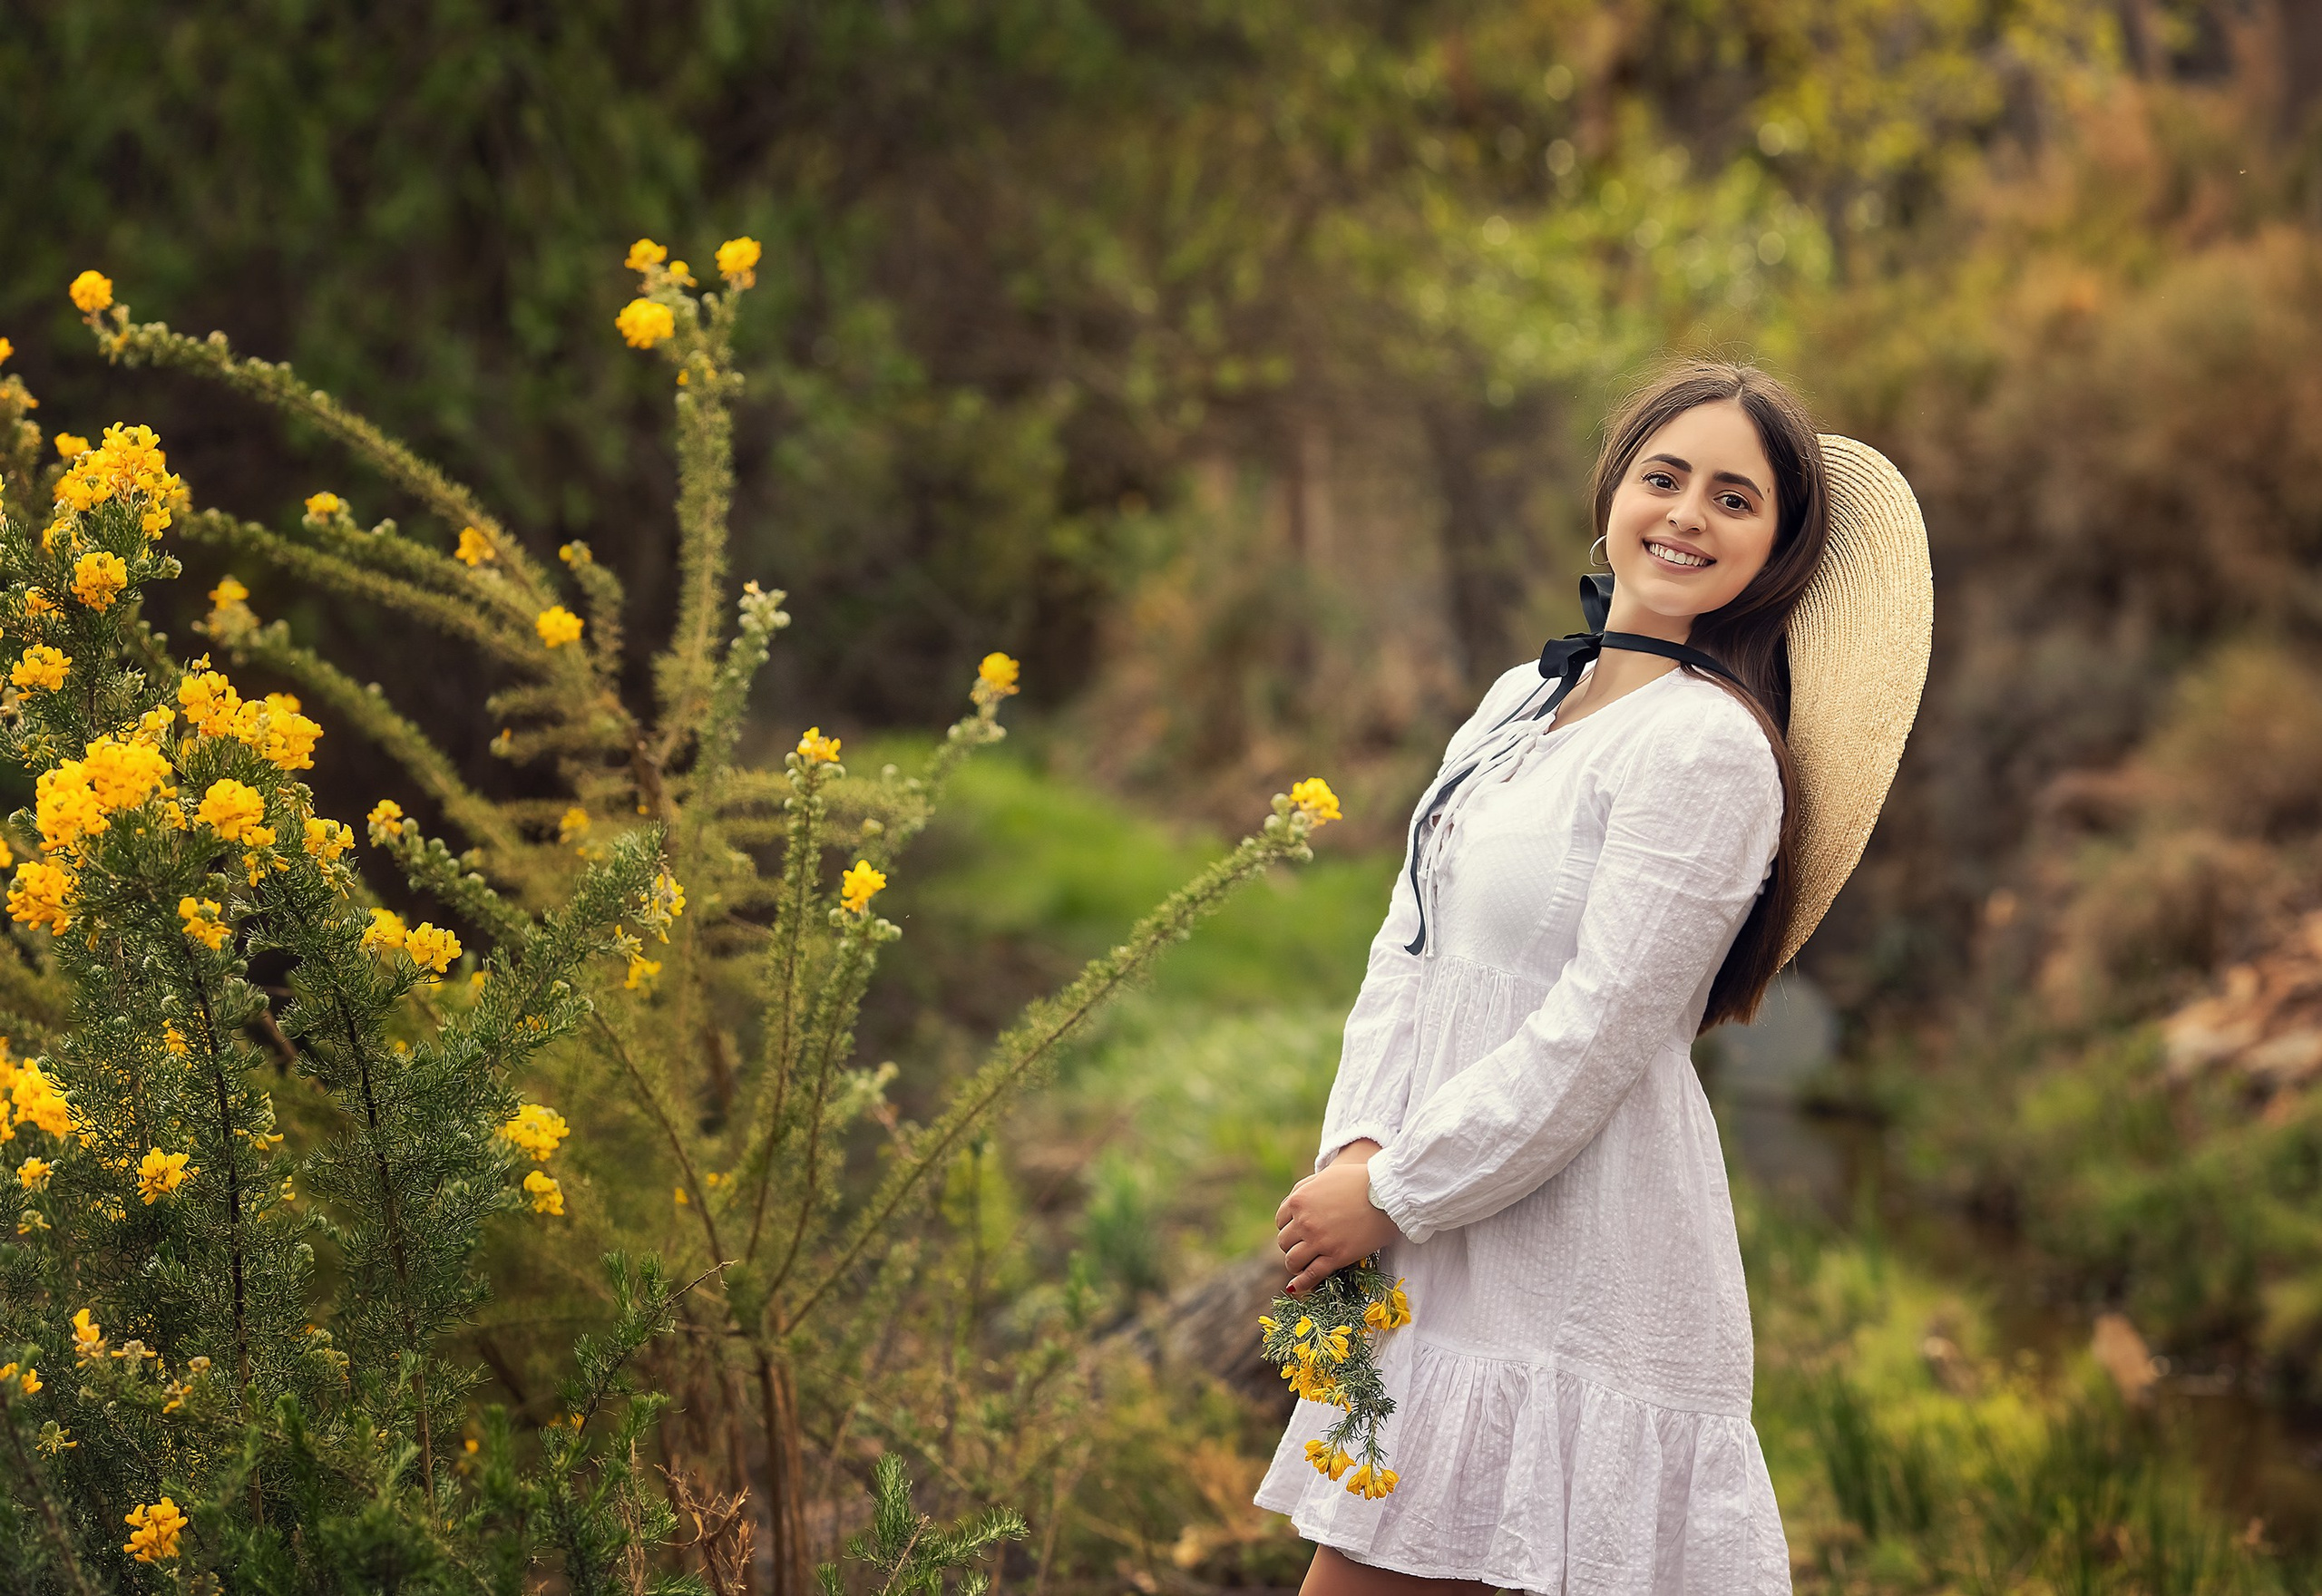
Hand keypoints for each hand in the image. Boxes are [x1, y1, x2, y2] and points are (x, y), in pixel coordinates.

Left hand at [1276, 1141, 1400, 1295]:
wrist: (1387, 1193)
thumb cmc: (1359, 1181)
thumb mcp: (1325, 1176)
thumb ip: (1304, 1189)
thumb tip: (1292, 1205)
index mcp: (1299, 1200)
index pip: (1281, 1221)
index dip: (1289, 1227)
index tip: (1297, 1232)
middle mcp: (1304, 1221)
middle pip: (1284, 1241)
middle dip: (1292, 1245)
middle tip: (1303, 1247)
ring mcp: (1319, 1240)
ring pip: (1293, 1260)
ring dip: (1295, 1264)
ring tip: (1303, 1265)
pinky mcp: (1336, 1256)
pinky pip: (1311, 1274)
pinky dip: (1301, 1283)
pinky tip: (1296, 1287)